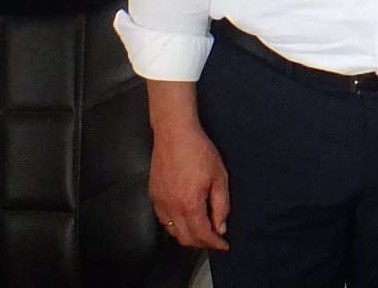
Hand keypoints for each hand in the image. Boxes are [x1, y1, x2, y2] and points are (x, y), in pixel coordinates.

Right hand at [149, 118, 230, 250]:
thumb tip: (220, 228)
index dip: (214, 243)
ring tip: (202, 231)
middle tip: (214, 240)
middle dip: (202, 243)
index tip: (224, 245)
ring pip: (172, 232)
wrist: (174, 133)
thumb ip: (221, 205)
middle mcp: (171, 208)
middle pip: (186, 239)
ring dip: (188, 236)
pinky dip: (175, 227)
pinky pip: (163, 221)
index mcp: (190, 204)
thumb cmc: (200, 151)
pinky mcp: (153, 196)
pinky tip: (185, 219)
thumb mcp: (219, 177)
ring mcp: (160, 203)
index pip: (202, 235)